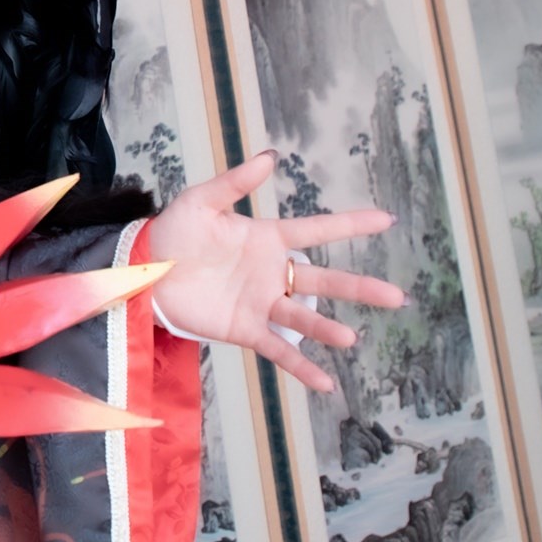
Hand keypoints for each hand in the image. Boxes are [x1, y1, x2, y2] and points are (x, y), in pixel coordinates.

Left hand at [149, 150, 402, 394]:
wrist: (145, 269)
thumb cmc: (174, 231)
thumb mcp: (202, 200)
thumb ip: (236, 182)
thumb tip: (271, 156)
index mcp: (267, 238)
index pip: (318, 231)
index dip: (351, 225)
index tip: (386, 220)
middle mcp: (272, 272)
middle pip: (324, 281)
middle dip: (361, 288)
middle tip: (397, 297)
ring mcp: (261, 303)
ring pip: (304, 317)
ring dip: (327, 329)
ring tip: (350, 338)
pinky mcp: (244, 328)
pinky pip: (278, 349)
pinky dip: (302, 367)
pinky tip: (327, 384)